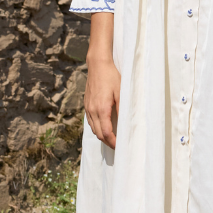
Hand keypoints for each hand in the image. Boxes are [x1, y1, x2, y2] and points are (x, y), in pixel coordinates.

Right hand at [85, 13, 120, 148]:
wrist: (98, 65)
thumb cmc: (111, 77)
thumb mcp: (121, 92)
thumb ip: (122, 108)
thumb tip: (126, 123)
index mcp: (101, 109)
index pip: (106, 132)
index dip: (113, 142)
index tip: (120, 147)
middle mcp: (92, 111)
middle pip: (99, 134)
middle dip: (108, 142)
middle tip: (118, 147)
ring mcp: (88, 108)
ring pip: (93, 129)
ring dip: (102, 136)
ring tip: (112, 139)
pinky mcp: (87, 104)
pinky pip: (90, 122)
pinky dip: (97, 128)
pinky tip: (104, 127)